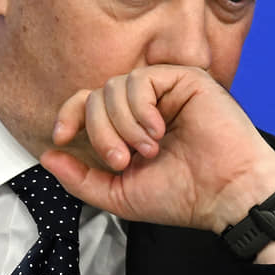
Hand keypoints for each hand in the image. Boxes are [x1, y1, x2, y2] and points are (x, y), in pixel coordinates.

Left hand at [40, 65, 274, 234]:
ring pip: (115, 87)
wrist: (226, 193)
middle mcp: (146, 105)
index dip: (69, 114)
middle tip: (123, 160)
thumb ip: (81, 178)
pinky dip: (141, 108)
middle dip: (101, 131)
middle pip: (97, 96)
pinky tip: (159, 131)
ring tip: (149, 149)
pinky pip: (142, 80)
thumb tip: (48, 155)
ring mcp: (166, 90)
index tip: (62, 137)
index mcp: (131, 127)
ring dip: (123, 124)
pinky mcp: (185, 79)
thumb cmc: (183, 196)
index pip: (88, 104)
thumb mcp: (120, 194)